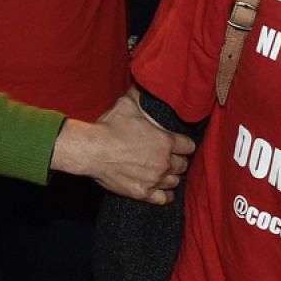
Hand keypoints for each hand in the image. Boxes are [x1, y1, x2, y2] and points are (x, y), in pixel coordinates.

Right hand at [50, 90, 196, 205]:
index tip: (179, 144)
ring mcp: (154, 179)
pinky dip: (165, 195)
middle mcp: (164, 161)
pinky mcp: (142, 193)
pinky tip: (162, 191)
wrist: (91, 150)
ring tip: (164, 173)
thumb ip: (140, 95)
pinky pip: (163, 199)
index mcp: (166, 141)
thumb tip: (144, 81)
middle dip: (178, 161)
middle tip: (170, 158)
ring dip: (171, 177)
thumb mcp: (127, 105)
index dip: (184, 145)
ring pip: (174, 181)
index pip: (189, 146)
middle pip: (183, 165)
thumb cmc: (109, 127)